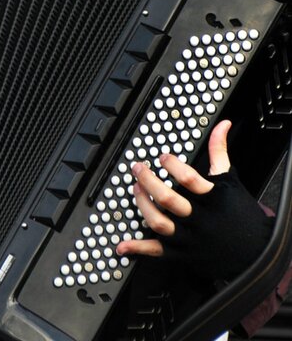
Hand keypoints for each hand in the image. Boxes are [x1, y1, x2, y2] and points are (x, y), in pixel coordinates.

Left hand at [116, 119, 271, 279]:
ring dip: (142, 206)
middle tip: (137, 168)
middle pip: (169, 200)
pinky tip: (122, 245)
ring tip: (135, 189)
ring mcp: (189, 237)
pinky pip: (157, 251)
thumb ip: (220, 152)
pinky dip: (139, 249)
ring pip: (159, 223)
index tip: (162, 157)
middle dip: (148, 182)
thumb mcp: (230, 180)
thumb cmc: (240, 212)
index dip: (173, 166)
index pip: (189, 179)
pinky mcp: (182, 253)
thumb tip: (222, 125)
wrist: (256, 250)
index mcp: (213, 199)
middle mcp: (200, 219)